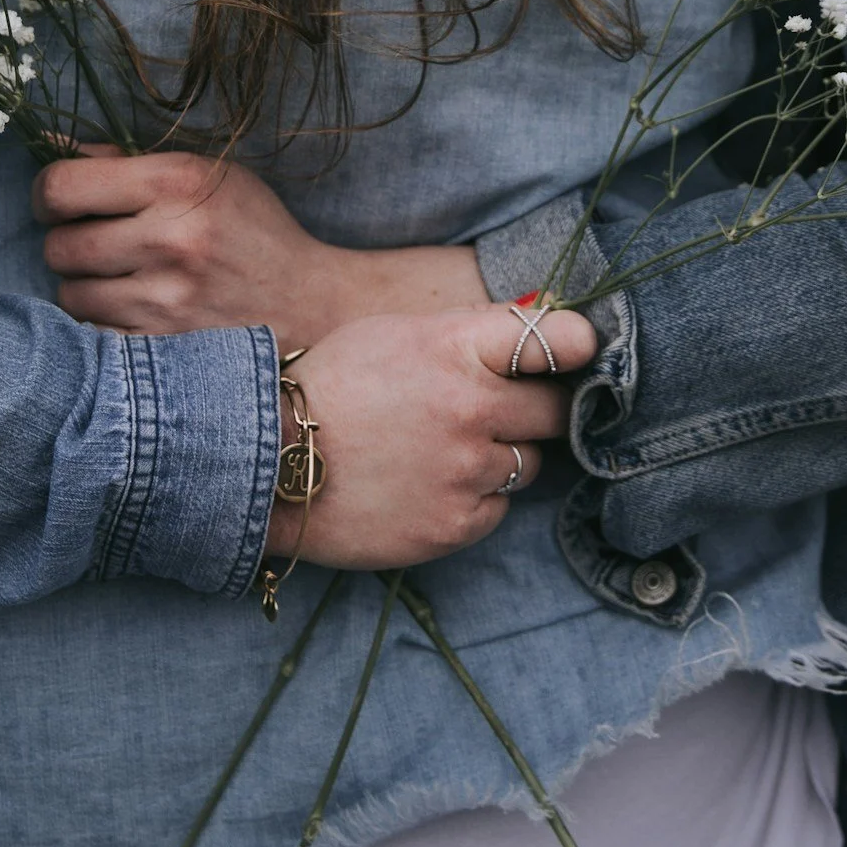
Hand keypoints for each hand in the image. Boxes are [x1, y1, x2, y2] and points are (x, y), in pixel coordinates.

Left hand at [34, 149, 487, 350]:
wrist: (312, 307)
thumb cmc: (254, 233)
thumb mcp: (206, 177)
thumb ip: (127, 162)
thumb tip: (49, 144)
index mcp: (176, 183)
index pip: (60, 187)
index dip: (48, 196)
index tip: (61, 204)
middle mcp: (169, 239)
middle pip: (58, 246)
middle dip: (70, 244)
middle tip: (99, 245)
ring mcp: (165, 300)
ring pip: (70, 294)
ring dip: (86, 288)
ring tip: (124, 281)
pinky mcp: (164, 348)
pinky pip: (93, 335)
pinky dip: (104, 325)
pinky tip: (136, 313)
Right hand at [267, 303, 597, 568]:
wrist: (267, 463)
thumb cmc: (331, 386)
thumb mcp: (394, 333)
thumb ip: (467, 331)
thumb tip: (535, 321)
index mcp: (456, 347)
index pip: (558, 339)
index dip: (578, 345)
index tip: (579, 353)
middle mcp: (470, 408)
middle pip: (555, 409)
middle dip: (536, 408)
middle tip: (501, 410)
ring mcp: (466, 471)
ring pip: (528, 463)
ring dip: (499, 456)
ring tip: (444, 451)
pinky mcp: (455, 525)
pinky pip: (497, 508)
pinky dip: (474, 499)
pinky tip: (428, 485)